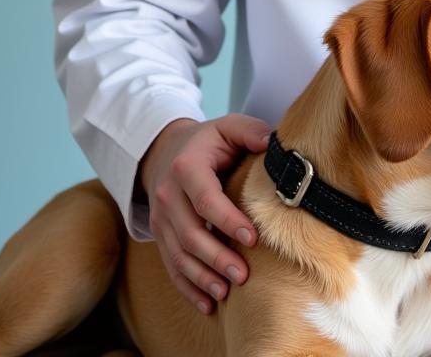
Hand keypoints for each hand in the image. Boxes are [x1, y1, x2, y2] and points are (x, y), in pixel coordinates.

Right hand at [138, 113, 270, 314]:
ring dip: (202, 277)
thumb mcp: (227, 126)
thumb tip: (272, 143)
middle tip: (243, 275)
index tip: (252, 238)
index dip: (228, 220)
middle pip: (190, 233)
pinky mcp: (159, 235)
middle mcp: (168, 195)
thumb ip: (249, 130)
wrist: (165, 150)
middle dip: (216, 258)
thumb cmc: (207, 141)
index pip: (206, 198)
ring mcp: (160, 218)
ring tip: (227, 293)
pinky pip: (171, 266)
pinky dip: (188, 288)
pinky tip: (208, 304)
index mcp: (187, 167)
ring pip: (178, 255)